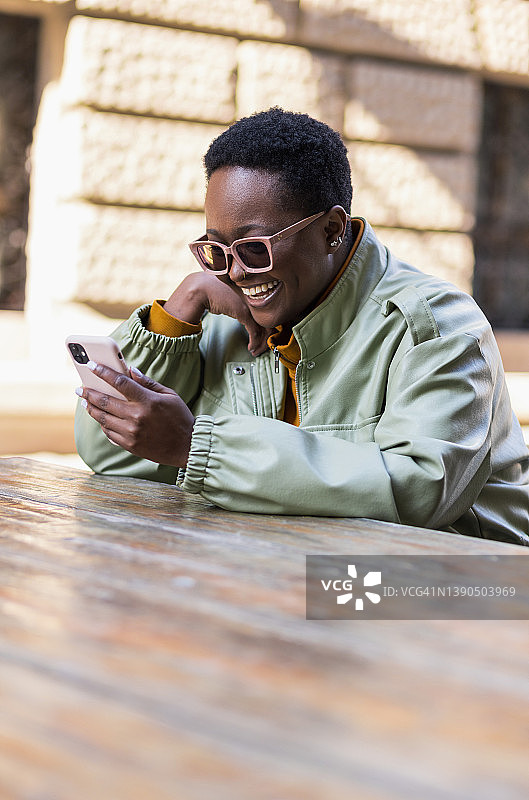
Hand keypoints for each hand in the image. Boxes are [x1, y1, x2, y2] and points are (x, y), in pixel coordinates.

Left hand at [80, 363, 194, 467]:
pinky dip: (103, 424)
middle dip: (88, 392)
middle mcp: (136, 417)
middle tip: (79, 388)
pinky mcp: (129, 445)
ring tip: (86, 402)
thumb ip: (148, 383)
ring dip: (92, 408)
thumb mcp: (169, 395)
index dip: (102, 372)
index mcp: (147, 401)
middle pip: (105, 401)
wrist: (187, 447)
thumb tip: (130, 370)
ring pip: (103, 418)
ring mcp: (131, 433)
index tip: (90, 365)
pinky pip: (109, 433)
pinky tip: (101, 418)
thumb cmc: (180, 418)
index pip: (119, 382)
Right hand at [164, 272, 269, 355]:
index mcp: (257, 291)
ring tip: (256, 350)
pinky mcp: (243, 312)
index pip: (271, 312)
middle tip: (263, 348)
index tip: (265, 338)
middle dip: (267, 339)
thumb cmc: (215, 292)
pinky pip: (255, 331)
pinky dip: (254, 342)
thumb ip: (245, 306)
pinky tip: (251, 347)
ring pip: (264, 328)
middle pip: (270, 321)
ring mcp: (251, 304)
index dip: (270, 328)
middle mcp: (257, 296)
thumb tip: (252, 321)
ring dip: (261, 343)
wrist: (201, 288)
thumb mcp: (235, 298)